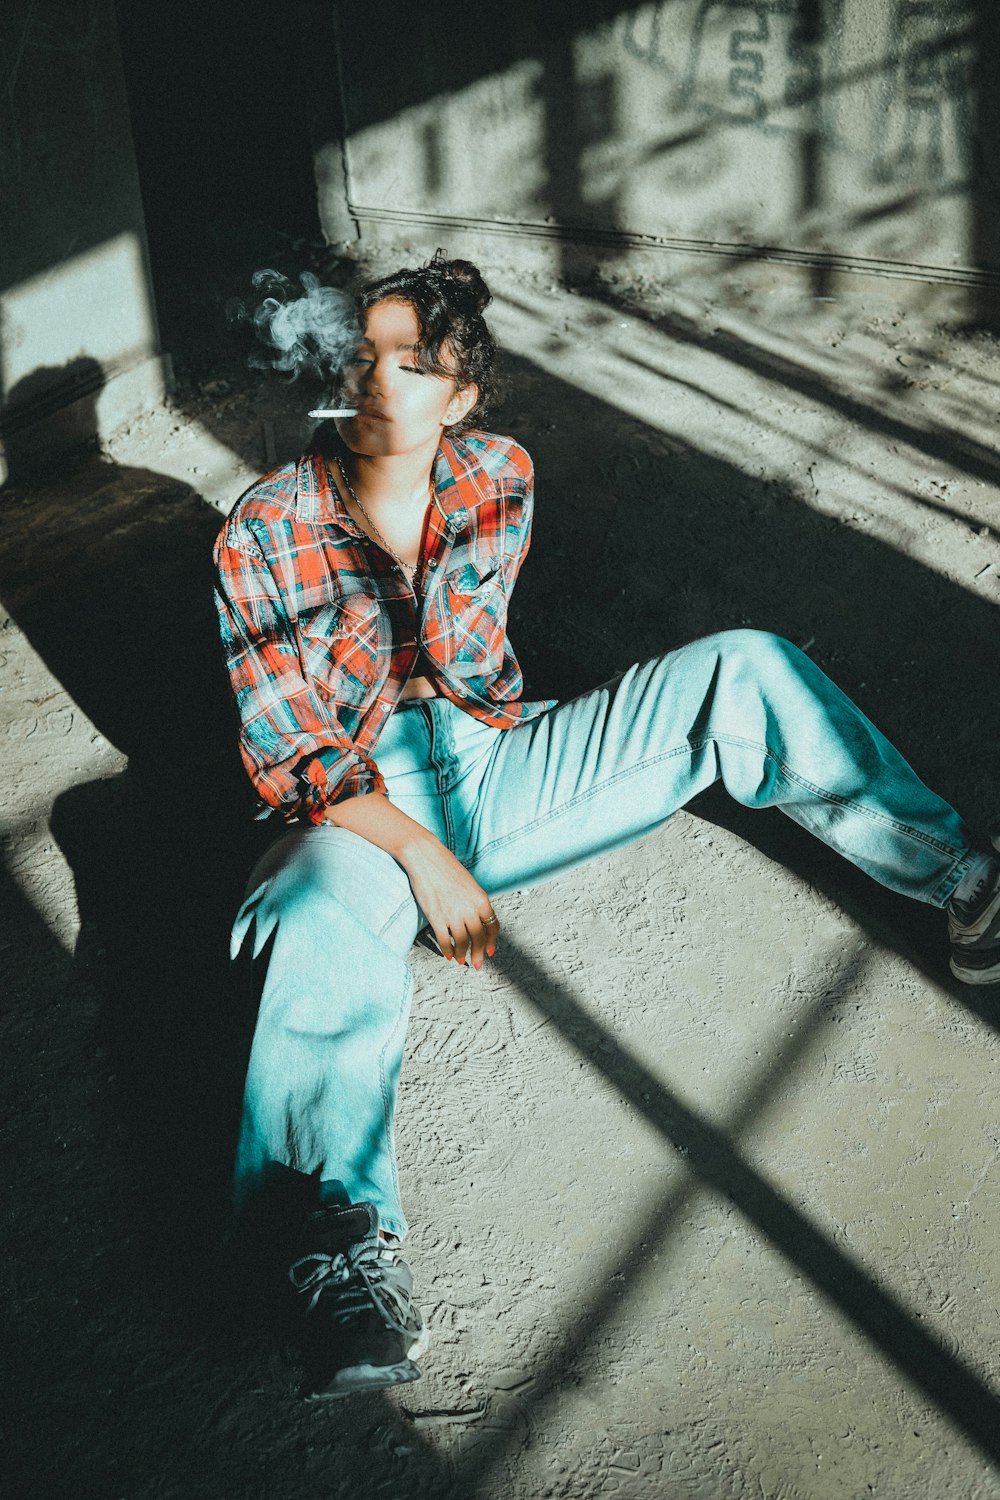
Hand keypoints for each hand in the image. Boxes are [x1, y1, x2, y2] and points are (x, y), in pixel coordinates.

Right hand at [323, 791, 499, 966]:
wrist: (427, 858)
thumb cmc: (447, 868)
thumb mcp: (469, 883)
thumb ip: (474, 901)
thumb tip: (476, 919)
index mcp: (481, 899)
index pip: (493, 926)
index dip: (492, 942)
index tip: (490, 951)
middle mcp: (470, 909)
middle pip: (478, 938)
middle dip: (478, 954)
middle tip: (477, 965)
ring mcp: (454, 914)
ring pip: (462, 942)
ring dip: (463, 954)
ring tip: (461, 960)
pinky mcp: (437, 917)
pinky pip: (445, 940)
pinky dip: (447, 950)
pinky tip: (448, 954)